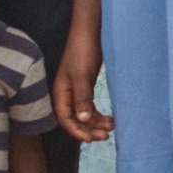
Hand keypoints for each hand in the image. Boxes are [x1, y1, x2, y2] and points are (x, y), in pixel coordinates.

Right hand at [54, 27, 114, 141]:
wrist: (90, 32)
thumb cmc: (83, 51)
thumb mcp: (82, 75)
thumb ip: (82, 97)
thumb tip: (81, 119)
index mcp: (61, 92)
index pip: (65, 119)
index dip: (76, 131)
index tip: (90, 139)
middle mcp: (67, 94)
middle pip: (76, 119)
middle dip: (89, 129)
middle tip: (106, 136)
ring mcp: (77, 91)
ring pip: (85, 114)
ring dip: (96, 123)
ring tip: (111, 127)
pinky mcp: (86, 86)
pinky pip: (90, 107)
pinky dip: (99, 114)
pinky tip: (110, 118)